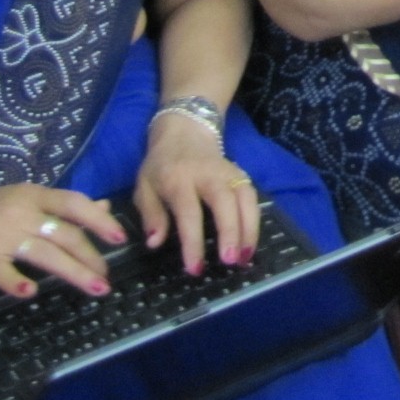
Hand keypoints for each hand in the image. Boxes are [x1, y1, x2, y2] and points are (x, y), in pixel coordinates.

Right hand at [0, 184, 126, 298]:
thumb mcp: (23, 199)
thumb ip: (60, 205)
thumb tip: (101, 206)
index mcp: (33, 195)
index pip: (74, 204)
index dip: (99, 220)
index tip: (121, 237)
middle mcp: (21, 213)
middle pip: (65, 234)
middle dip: (91, 256)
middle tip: (107, 276)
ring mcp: (2, 237)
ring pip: (46, 255)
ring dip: (74, 273)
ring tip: (95, 288)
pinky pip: (5, 274)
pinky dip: (18, 283)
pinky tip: (33, 293)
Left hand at [137, 112, 260, 274]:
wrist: (184, 130)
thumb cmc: (161, 165)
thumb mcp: (144, 186)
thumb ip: (150, 215)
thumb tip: (155, 243)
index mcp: (178, 179)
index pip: (188, 213)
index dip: (193, 242)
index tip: (194, 268)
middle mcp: (207, 174)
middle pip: (225, 201)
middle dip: (231, 232)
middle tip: (231, 261)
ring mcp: (228, 172)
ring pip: (245, 198)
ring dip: (249, 228)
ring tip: (245, 257)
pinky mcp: (240, 173)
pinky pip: (252, 197)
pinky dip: (254, 220)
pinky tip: (250, 242)